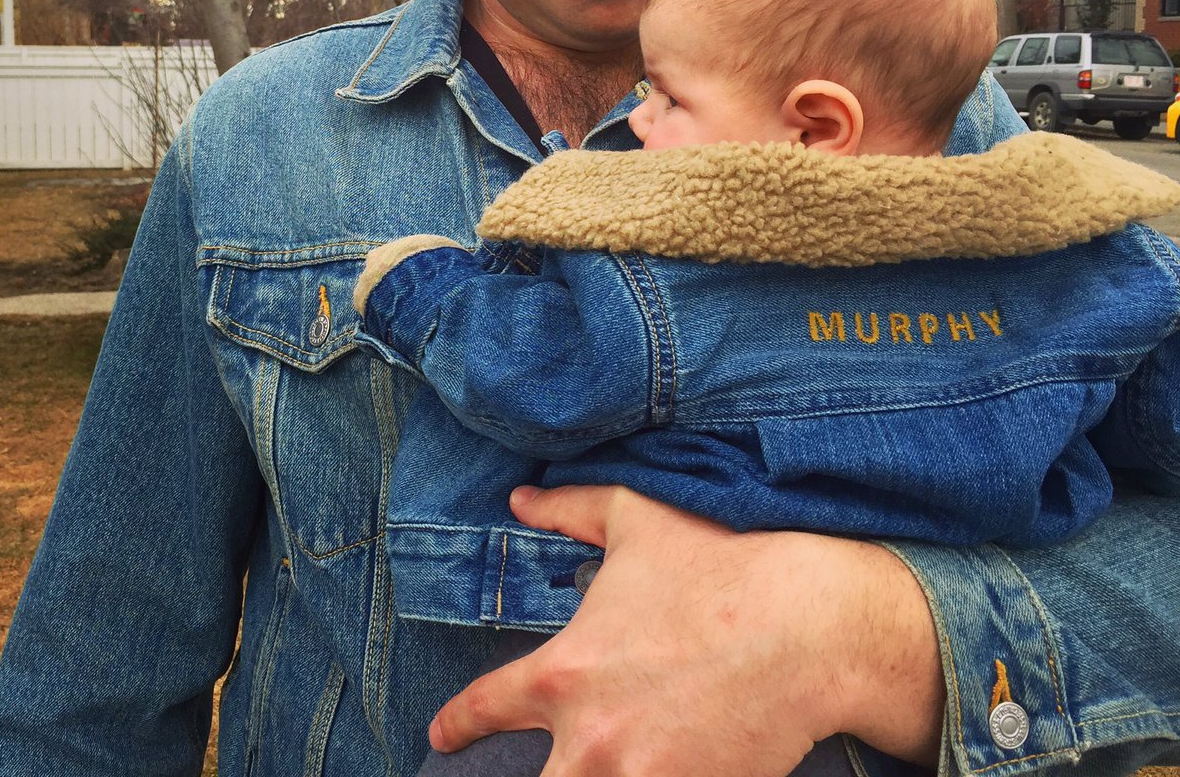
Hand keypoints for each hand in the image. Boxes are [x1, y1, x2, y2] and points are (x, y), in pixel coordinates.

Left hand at [429, 485, 944, 776]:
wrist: (807, 622)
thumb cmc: (718, 562)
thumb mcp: (634, 518)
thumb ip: (568, 509)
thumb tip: (519, 497)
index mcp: (566, 672)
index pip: (485, 708)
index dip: (455, 725)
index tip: (440, 735)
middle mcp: (593, 740)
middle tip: (532, 768)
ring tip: (603, 767)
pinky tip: (660, 774)